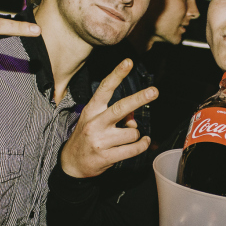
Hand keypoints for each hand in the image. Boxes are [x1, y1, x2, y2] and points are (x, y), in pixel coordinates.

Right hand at [60, 59, 157, 177]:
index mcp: (91, 110)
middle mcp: (95, 123)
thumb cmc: (87, 137)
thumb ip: (115, 114)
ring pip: (132, 132)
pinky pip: (133, 149)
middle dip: (139, 99)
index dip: (117, 75)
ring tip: (128, 138)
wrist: (71, 163)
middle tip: (154, 91)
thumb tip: (134, 115)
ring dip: (135, 134)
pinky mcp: (106, 157)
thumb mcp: (95, 120)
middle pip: (120, 108)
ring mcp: (100, 141)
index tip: (128, 62)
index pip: (105, 89)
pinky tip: (142, 143)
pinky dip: (142, 145)